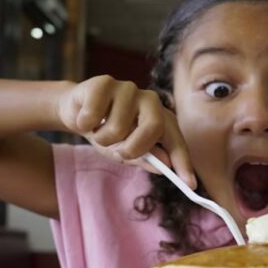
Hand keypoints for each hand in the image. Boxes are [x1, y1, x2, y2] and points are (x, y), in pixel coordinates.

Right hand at [61, 75, 195, 187]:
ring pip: (118, 127)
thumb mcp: (127, 151)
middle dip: (133, 148)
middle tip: (118, 152)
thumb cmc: (107, 133)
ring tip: (98, 131)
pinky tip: (86, 118)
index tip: (190, 184)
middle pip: (154, 127)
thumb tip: (164, 165)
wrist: (77, 113)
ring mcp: (128, 89)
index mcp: (161, 119)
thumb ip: (146, 158)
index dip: (183, 162)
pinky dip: (84, 124)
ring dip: (101, 138)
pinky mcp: (104, 83)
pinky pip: (94, 114)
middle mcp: (150, 101)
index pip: (176, 141)